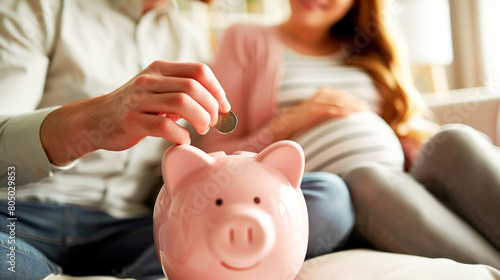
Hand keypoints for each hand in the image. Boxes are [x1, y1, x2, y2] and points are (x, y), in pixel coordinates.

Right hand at [40, 60, 229, 164]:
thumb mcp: (156, 90)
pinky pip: (165, 127)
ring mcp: (139, 100)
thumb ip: (181, 92)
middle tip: (213, 122)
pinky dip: (181, 135)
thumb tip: (217, 106)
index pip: (199, 70)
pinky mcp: (132, 121)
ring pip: (182, 103)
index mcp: (159, 69)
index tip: (224, 107)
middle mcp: (149, 80)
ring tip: (202, 129)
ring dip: (200, 118)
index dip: (217, 89)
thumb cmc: (134, 108)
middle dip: (211, 106)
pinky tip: (183, 140)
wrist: (95, 120)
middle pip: (193, 87)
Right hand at [270, 87, 367, 140]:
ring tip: (361, 112)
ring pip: (338, 102)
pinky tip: (349, 116)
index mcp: (322, 92)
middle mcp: (320, 95)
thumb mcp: (317, 108)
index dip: (354, 100)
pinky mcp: (314, 110)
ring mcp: (317, 102)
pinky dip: (340, 112)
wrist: (288, 121)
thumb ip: (327, 107)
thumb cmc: (304, 117)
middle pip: (342, 97)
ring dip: (351, 107)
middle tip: (366, 109)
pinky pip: (330, 110)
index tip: (364, 106)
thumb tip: (342, 112)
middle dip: (355, 103)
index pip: (342, 94)